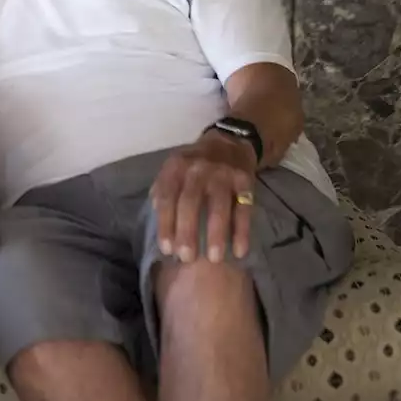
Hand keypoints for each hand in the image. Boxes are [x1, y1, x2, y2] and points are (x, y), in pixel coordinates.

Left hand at [149, 129, 257, 263]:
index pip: (166, 196)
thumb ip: (163, 188)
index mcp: (176, 166)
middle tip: (187, 258)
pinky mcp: (245, 181)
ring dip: (216, 234)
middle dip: (187, 231)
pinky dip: (242, 231)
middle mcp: (198, 168)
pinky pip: (244, 209)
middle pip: (190, 202)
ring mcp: (223, 174)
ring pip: (219, 207)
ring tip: (213, 258)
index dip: (165, 223)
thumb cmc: (195, 164)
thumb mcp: (174, 168)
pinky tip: (238, 251)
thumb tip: (155, 215)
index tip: (167, 249)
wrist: (229, 142)